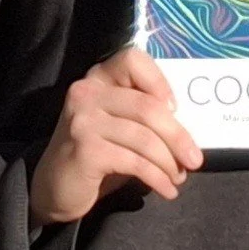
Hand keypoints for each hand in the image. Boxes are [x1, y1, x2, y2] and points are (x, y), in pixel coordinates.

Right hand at [30, 46, 202, 225]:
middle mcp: (87, 92)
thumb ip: (142, 116)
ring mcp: (82, 120)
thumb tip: (187, 129)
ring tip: (178, 177)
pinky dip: (157, 178)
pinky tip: (167, 189)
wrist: (53, 188)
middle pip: (147, 107)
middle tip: (195, 160)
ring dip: (169, 162)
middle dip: (178, 136)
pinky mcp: (84, 150)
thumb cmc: (96, 154)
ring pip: (144, 138)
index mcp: (98, 78)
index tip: (176, 110)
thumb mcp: (118, 126)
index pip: (132, 60)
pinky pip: (134, 162)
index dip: (159, 81)